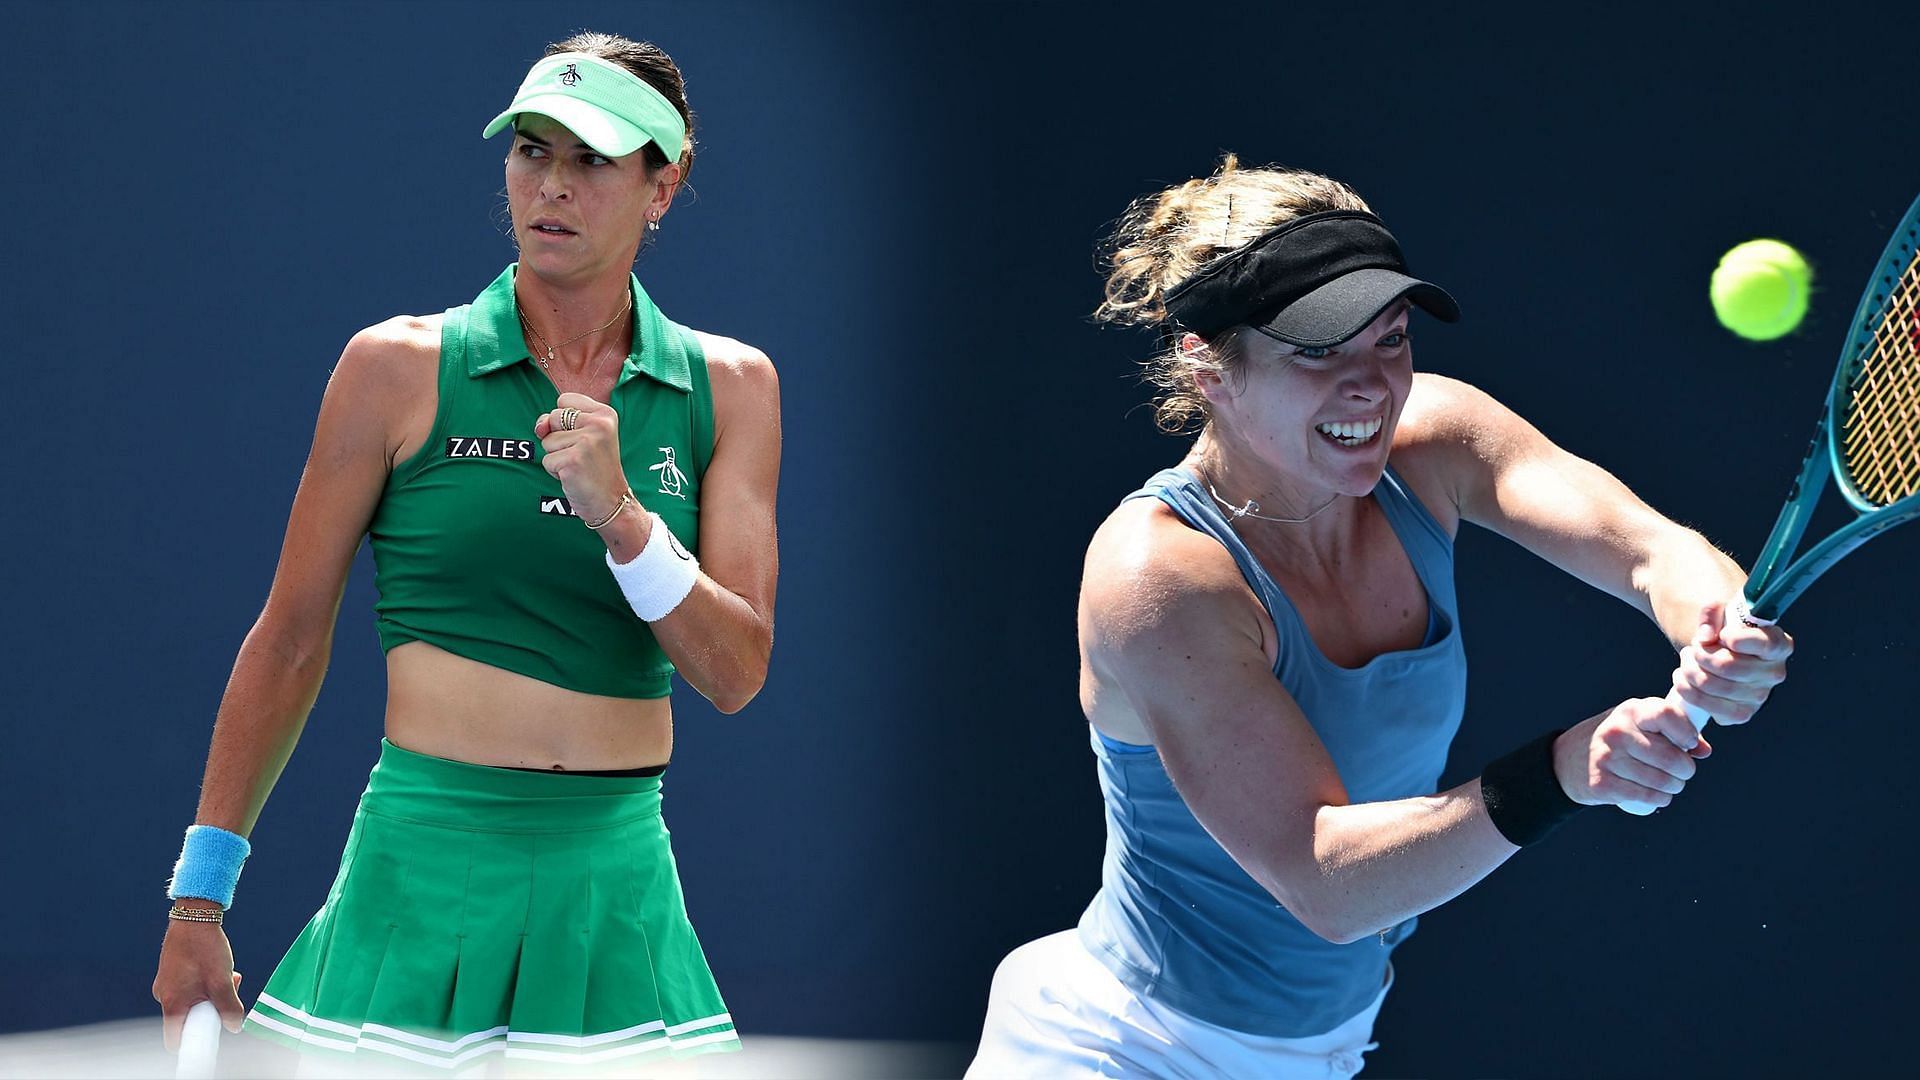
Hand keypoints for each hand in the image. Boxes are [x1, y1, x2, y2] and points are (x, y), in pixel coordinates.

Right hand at [153, 917, 244, 1048]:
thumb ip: (229, 1007)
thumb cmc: (205, 948)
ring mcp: (167, 984)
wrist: (194, 916)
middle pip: (190, 1019)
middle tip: (228, 992)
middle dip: (212, 1010)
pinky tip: (218, 967)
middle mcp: (164, 996)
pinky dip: (207, 983)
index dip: (194, 1042)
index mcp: (171, 1004)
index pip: (175, 1039)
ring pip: (193, 1001)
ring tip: (227, 974)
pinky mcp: (172, 973)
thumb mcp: (222, 981)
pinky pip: (191, 988)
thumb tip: (234, 1027)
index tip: (212, 1035)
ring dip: (213, 993)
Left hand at [535, 393, 629, 523]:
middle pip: (553, 418)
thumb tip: (540, 427)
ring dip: (557, 456)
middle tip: (582, 455)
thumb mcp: (582, 436)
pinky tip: (574, 476)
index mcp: (605, 413)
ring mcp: (587, 442)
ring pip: (547, 441)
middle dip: (558, 439)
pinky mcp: (574, 460)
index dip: (563, 421)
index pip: (564, 400)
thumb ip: (556, 421)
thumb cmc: (595, 469)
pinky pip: (547, 460)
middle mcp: (599, 424)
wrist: (611, 501)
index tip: (583, 438)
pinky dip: (555, 471)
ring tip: (579, 466)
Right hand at [1554, 697, 1712, 809]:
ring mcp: (1607, 758)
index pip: (1667, 715)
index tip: (1689, 744)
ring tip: (1667, 784)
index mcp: (1630, 712)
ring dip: (1673, 788)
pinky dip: (1660, 799)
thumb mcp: (1639, 725)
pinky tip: (1656, 795)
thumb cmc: (1616, 741)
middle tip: (1681, 772)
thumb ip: (1673, 731)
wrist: (1568, 759)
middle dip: (1685, 771)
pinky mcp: (1602, 783)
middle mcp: (1617, 732)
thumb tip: (1703, 750)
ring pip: (1663, 782)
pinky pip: (1648, 797)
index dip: (1686, 732)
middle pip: (1672, 758)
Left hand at [1671, 602, 1793, 726]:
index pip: (1764, 644)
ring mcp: (1759, 696)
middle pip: (1728, 666)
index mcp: (1779, 645)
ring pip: (1712, 684)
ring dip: (1689, 669)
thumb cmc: (1724, 629)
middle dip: (1701, 654)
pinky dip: (1686, 689)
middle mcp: (1775, 673)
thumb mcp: (1720, 610)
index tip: (1722, 634)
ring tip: (1687, 659)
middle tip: (1694, 648)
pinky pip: (1706, 705)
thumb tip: (1705, 638)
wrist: (1719, 654)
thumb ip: (1712, 611)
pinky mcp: (1740, 713)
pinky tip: (1684, 677)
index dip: (1736, 638)